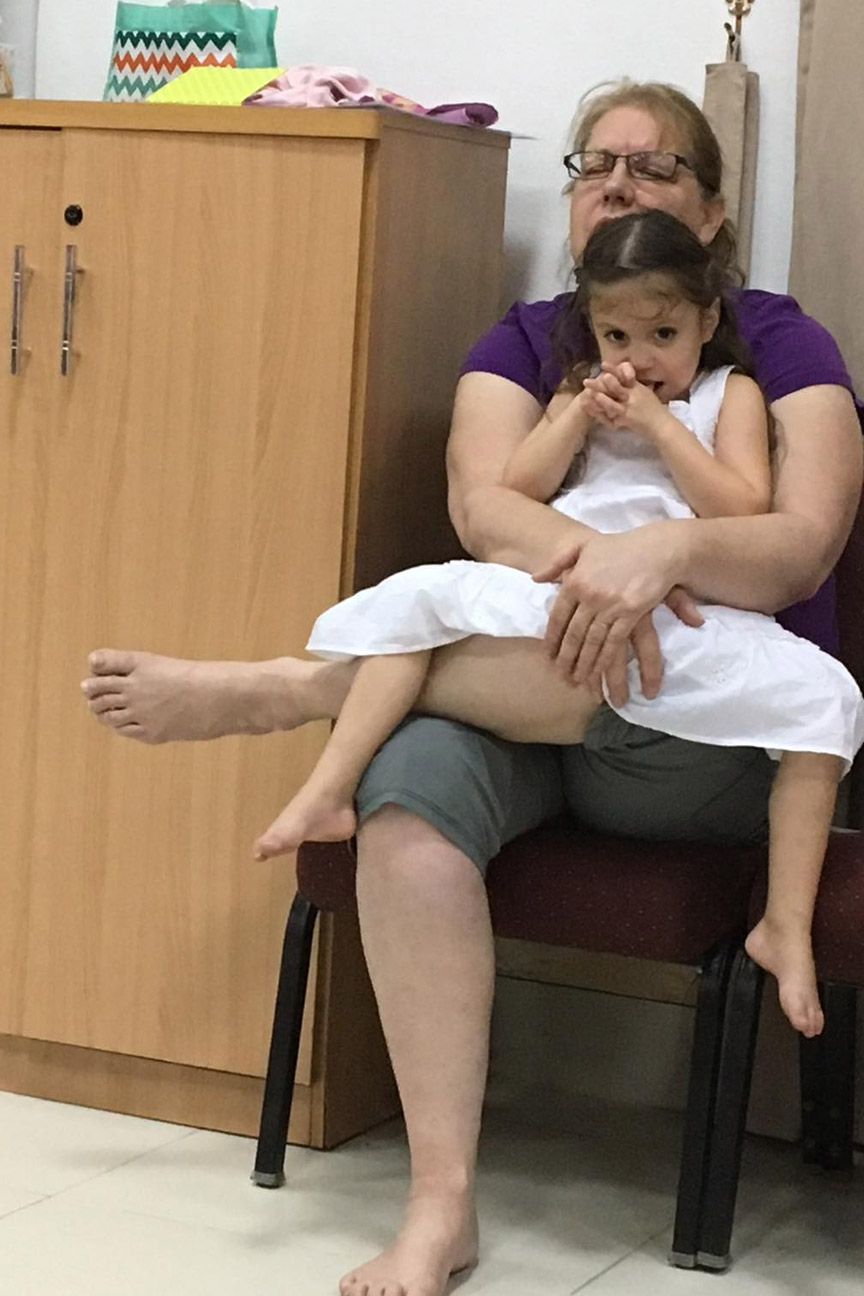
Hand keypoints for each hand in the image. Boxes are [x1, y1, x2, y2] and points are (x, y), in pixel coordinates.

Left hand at [532, 523, 698, 696]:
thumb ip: (557, 562)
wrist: (657, 548)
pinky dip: (605, 658)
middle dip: (566, 658)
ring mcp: (610, 605)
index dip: (552, 638)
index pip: (557, 616)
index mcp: (574, 581)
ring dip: (584, 663)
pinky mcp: (630, 613)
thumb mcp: (583, 546)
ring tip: (577, 680)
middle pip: (573, 634)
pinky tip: (599, 671)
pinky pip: (614, 641)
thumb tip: (536, 579)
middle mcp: (589, 595)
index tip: (548, 655)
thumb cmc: (619, 546)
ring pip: (592, 641)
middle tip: (560, 675)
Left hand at [585, 364, 666, 438]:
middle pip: (615, 387)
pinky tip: (594, 412)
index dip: (613, 369)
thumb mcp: (646, 393)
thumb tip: (626, 379)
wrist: (662, 425)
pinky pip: (612, 417)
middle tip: (586, 381)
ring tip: (589, 394)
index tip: (603, 364)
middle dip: (600, 384)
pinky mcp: (627, 420)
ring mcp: (629, 408)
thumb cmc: (655, 409)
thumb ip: (635, 386)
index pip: (625, 375)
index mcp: (637, 387)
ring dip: (601, 399)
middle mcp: (633, 396)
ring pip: (613, 403)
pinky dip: (601, 415)